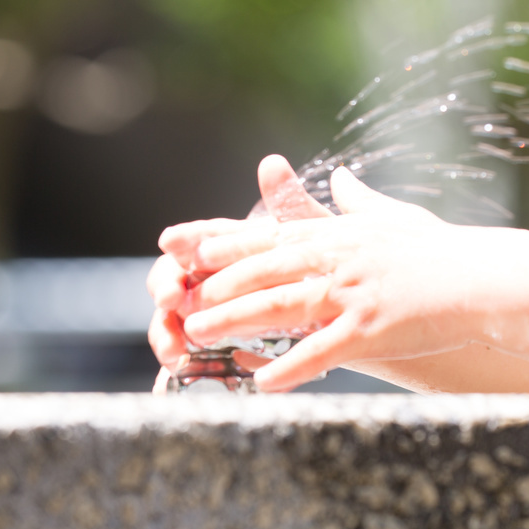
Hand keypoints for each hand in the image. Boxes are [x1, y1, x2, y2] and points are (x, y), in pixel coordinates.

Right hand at [147, 154, 334, 389]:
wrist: (362, 325)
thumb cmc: (340, 276)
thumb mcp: (321, 243)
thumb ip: (292, 207)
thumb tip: (271, 162)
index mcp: (242, 248)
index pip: (204, 238)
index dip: (186, 239)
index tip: (171, 241)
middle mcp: (223, 279)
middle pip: (178, 277)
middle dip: (167, 285)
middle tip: (170, 298)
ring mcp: (219, 316)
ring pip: (177, 318)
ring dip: (166, 329)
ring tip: (174, 345)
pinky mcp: (223, 352)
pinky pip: (192, 356)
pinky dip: (182, 360)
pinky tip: (181, 366)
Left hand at [163, 161, 511, 392]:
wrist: (484, 279)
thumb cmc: (442, 252)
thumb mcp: (398, 218)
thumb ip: (361, 201)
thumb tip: (343, 176)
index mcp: (341, 235)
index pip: (272, 236)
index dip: (227, 243)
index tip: (188, 249)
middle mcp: (342, 259)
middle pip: (266, 270)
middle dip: (217, 285)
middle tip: (179, 300)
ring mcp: (355, 293)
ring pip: (283, 306)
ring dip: (236, 322)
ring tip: (199, 335)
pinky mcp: (373, 328)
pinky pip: (322, 350)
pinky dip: (290, 367)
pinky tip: (263, 382)